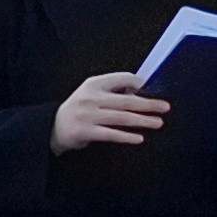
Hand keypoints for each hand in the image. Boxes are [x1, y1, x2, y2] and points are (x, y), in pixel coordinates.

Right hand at [51, 73, 170, 152]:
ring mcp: (88, 115)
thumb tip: (139, 92)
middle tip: (164, 107)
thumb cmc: (78, 109)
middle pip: (126, 100)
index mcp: (94, 84)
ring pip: (121, 117)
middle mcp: (91, 97)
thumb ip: (111, 90)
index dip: (138, 83)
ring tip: (158, 122)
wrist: (52, 126)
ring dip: (142, 120)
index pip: (121, 78)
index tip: (151, 89)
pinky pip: (111, 134)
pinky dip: (127, 136)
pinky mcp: (86, 131)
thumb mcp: (90, 92)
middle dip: (148, 104)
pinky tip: (139, 138)